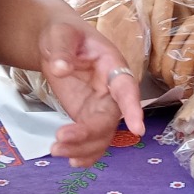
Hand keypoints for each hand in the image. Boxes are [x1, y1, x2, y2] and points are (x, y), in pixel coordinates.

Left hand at [37, 20, 144, 167]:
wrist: (57, 42)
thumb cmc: (64, 33)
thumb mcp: (60, 34)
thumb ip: (62, 50)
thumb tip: (60, 68)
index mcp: (113, 65)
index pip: (126, 88)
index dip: (133, 108)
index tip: (137, 130)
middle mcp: (112, 90)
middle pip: (110, 119)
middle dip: (89, 134)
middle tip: (60, 140)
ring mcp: (101, 106)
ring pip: (102, 135)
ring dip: (84, 148)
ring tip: (56, 150)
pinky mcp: (88, 116)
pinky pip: (93, 139)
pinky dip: (85, 153)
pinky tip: (72, 161)